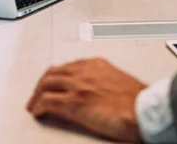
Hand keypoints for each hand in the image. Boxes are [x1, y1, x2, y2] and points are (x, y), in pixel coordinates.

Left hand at [27, 58, 145, 141]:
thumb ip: (104, 80)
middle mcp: (86, 71)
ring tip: (33, 103)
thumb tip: (98, 90)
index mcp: (98, 64)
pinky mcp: (74, 103)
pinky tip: (37, 112)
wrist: (143, 109)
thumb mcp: (118, 81)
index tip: (54, 82)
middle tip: (38, 93)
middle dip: (43, 83)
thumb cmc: (137, 100)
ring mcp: (79, 86)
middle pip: (54, 72)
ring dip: (37, 94)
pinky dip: (38, 106)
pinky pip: (47, 101)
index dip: (57, 75)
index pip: (69, 65)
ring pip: (47, 83)